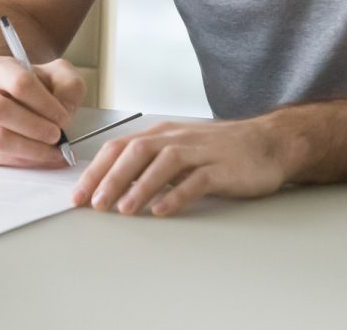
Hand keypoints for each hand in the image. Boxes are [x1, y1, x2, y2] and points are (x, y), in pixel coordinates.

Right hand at [0, 56, 84, 167]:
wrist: (17, 101)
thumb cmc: (39, 88)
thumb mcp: (59, 76)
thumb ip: (68, 85)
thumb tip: (64, 109)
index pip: (19, 83)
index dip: (44, 103)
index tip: (64, 117)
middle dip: (34, 127)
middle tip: (56, 135)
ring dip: (31, 148)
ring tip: (54, 150)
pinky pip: (1, 158)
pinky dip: (28, 161)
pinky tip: (45, 156)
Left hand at [72, 117, 296, 217]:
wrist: (267, 143)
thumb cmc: (219, 150)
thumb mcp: (178, 150)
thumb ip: (148, 164)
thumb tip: (112, 185)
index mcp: (161, 134)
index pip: (119, 147)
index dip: (96, 170)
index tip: (79, 194)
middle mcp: (176, 139)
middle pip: (136, 152)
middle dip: (111, 179)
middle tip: (95, 204)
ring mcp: (200, 152)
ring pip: (163, 163)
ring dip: (140, 186)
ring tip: (124, 210)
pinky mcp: (222, 169)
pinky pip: (196, 181)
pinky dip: (177, 195)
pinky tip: (163, 210)